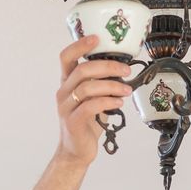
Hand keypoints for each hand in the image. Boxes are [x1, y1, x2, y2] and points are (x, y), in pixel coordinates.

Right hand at [53, 34, 132, 164]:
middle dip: (107, 66)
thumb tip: (123, 69)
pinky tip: (119, 103)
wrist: (76, 150)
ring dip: (111, 86)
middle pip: (82, 70)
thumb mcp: (92, 98)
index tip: (97, 38)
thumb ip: (100, 84)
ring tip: (126, 90)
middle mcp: (63, 92)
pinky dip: (107, 101)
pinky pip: (90, 106)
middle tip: (126, 69)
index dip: (80, 45)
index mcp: (67, 83)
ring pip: (87, 87)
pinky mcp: (73, 121)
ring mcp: (66, 107)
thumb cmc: (86, 123)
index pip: (66, 57)